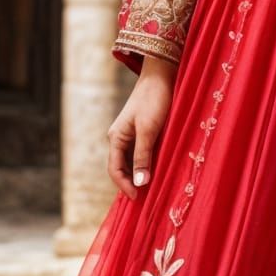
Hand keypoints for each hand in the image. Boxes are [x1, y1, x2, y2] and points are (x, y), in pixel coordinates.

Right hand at [106, 57, 175, 198]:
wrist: (161, 76)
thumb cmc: (154, 101)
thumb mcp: (148, 130)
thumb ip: (143, 156)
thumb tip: (140, 183)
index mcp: (116, 137)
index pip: (114, 169)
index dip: (124, 186)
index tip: (138, 198)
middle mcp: (120, 138)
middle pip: (122, 167)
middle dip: (131, 183)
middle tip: (145, 199)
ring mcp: (131, 134)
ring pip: (132, 161)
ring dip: (140, 175)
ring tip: (152, 189)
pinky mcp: (143, 131)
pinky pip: (141, 153)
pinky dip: (147, 164)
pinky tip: (157, 171)